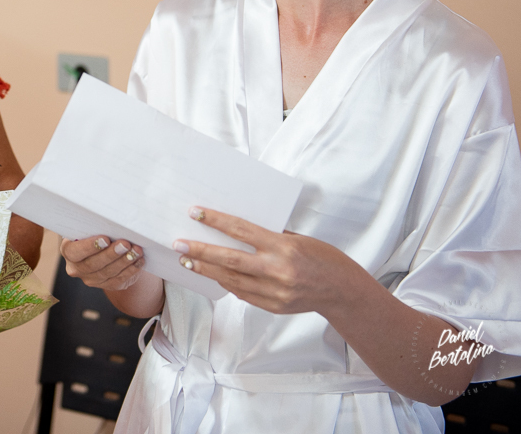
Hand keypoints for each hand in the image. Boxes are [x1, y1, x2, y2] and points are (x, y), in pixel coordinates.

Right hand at [60, 235, 143, 290]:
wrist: (107, 249)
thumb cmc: (97, 233)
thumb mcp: (92, 229)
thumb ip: (96, 227)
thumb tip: (112, 221)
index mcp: (69, 251)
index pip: (74, 251)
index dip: (89, 247)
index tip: (106, 239)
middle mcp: (77, 268)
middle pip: (93, 264)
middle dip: (111, 254)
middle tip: (125, 244)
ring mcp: (91, 279)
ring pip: (108, 273)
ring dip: (124, 261)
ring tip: (136, 250)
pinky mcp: (106, 285)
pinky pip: (118, 280)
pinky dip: (131, 270)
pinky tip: (139, 260)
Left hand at [173, 207, 362, 314]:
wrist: (342, 291)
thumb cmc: (322, 258)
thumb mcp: (297, 239)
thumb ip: (268, 236)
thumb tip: (236, 230)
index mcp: (283, 247)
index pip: (241, 230)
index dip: (215, 221)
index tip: (195, 213)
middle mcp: (276, 271)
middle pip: (229, 259)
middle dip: (201, 251)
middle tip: (179, 244)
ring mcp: (274, 292)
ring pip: (231, 279)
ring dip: (206, 269)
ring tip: (187, 260)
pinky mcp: (273, 307)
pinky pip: (242, 293)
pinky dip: (226, 282)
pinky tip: (212, 274)